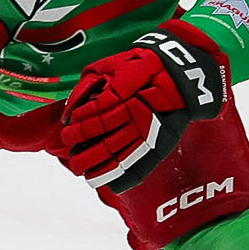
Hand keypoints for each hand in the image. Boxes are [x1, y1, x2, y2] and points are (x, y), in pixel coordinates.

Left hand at [59, 22, 226, 193]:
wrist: (182, 74)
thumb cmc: (139, 67)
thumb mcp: (110, 65)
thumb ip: (86, 87)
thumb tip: (67, 114)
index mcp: (126, 92)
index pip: (97, 113)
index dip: (80, 124)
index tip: (69, 127)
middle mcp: (139, 114)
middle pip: (106, 138)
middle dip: (84, 149)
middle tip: (71, 152)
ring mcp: (151, 132)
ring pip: (121, 156)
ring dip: (98, 167)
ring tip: (82, 172)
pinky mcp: (162, 145)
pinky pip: (141, 167)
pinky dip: (123, 178)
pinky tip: (107, 183)